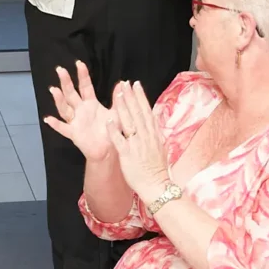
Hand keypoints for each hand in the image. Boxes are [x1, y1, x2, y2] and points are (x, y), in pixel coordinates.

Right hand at [42, 62, 115, 162]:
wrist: (109, 149)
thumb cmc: (111, 129)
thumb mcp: (117, 112)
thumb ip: (118, 98)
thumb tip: (123, 82)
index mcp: (91, 103)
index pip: (85, 86)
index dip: (82, 75)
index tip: (79, 63)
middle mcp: (80, 110)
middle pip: (71, 93)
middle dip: (66, 82)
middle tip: (60, 70)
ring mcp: (76, 121)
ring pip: (65, 108)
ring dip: (59, 99)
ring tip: (54, 90)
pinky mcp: (74, 133)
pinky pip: (63, 128)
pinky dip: (55, 124)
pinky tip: (48, 119)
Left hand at [106, 81, 171, 199]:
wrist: (157, 186)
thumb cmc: (157, 168)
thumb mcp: (160, 146)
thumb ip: (155, 131)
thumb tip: (154, 116)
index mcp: (154, 134)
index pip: (147, 111)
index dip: (141, 97)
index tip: (136, 84)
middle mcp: (146, 137)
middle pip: (138, 113)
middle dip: (131, 97)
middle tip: (124, 83)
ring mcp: (137, 145)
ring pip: (129, 123)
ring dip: (123, 108)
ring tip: (117, 94)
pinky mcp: (128, 155)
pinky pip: (120, 140)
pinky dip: (114, 130)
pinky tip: (108, 120)